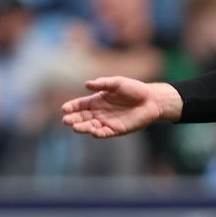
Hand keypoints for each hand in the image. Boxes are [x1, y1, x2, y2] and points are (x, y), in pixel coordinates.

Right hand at [61, 77, 179, 137]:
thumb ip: (103, 84)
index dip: (72, 107)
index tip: (65, 109)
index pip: (80, 105)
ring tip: (76, 127)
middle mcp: (99, 112)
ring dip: (83, 127)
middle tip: (66, 120)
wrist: (151, 100)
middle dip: (73, 119)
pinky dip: (98, 133)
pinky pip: (104, 133)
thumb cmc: (134, 89)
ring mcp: (106, 122)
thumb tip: (87, 84)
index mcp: (96, 100)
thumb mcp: (117, 83)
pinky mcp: (116, 130)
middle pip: (82, 117)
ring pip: (91, 126)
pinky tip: (94, 132)